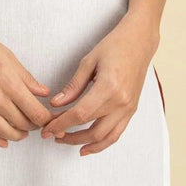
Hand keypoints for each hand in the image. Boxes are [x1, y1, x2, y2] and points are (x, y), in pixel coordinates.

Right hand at [0, 14, 55, 147]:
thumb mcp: (8, 56)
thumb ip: (27, 78)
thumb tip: (43, 93)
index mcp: (9, 83)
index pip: (36, 113)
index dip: (47, 119)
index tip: (51, 118)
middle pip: (24, 124)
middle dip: (35, 125)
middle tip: (39, 120)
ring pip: (7, 133)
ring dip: (19, 135)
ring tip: (25, 130)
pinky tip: (4, 140)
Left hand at [41, 13, 159, 154]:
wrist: (139, 41)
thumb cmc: (114, 46)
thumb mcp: (88, 62)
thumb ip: (73, 86)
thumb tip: (56, 104)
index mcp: (108, 88)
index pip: (79, 114)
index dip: (60, 124)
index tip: (46, 129)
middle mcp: (121, 103)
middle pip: (91, 130)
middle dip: (69, 136)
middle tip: (52, 135)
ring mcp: (129, 108)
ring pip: (105, 137)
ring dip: (85, 144)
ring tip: (66, 141)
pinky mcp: (132, 110)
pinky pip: (116, 133)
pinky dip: (102, 143)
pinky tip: (88, 144)